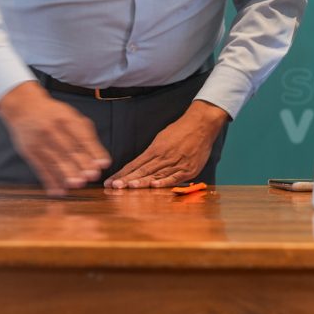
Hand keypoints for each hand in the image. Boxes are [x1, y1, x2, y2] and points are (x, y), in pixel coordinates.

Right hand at [0, 81, 110, 194]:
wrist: (24, 107)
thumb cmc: (55, 115)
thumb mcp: (72, 117)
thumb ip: (87, 136)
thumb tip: (100, 159)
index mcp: (66, 119)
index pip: (82, 137)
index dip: (94, 151)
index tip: (103, 164)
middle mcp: (52, 130)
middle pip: (68, 149)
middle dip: (81, 164)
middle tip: (92, 176)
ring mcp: (39, 141)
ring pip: (54, 160)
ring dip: (66, 174)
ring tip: (78, 184)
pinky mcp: (29, 152)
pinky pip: (40, 168)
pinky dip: (49, 181)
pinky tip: (58, 191)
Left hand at [105, 100, 228, 188]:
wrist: (202, 124)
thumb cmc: (181, 130)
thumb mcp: (162, 138)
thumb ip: (152, 153)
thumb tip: (139, 165)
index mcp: (156, 149)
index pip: (135, 164)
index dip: (122, 173)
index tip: (110, 181)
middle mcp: (164, 156)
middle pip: (143, 170)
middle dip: (127, 180)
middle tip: (114, 186)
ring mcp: (177, 163)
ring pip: (156, 175)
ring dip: (141, 183)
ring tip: (128, 188)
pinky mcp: (189, 169)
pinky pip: (174, 177)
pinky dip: (164, 182)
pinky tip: (154, 187)